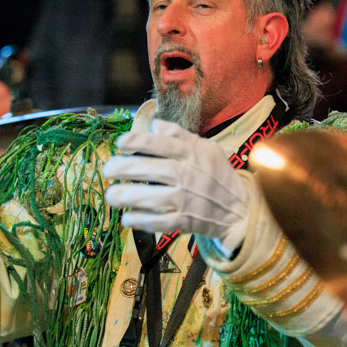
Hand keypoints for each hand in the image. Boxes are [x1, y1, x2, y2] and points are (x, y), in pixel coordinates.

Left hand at [103, 119, 250, 252]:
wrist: (239, 208)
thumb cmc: (217, 174)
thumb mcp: (207, 148)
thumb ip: (181, 136)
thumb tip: (155, 125)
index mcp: (192, 154)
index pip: (162, 144)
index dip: (138, 142)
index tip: (120, 143)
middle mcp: (188, 175)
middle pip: (153, 170)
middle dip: (125, 168)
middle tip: (107, 169)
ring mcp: (186, 200)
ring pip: (153, 198)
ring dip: (128, 196)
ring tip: (111, 195)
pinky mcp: (185, 221)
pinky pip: (160, 222)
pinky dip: (142, 221)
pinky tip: (127, 218)